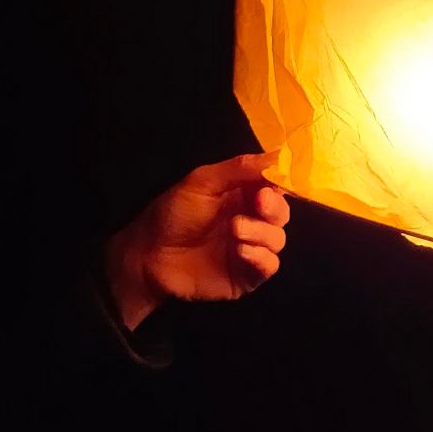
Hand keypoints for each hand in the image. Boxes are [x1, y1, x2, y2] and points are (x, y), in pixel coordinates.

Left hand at [105, 153, 290, 327]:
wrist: (150, 255)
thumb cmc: (173, 214)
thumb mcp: (203, 182)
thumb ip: (239, 168)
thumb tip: (277, 156)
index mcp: (242, 194)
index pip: (275, 186)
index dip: (279, 184)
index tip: (271, 183)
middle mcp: (251, 220)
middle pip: (281, 213)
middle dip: (273, 208)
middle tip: (258, 203)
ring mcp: (251, 248)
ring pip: (278, 239)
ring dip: (261, 232)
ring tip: (235, 230)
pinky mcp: (247, 275)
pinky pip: (270, 266)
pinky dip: (261, 257)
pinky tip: (241, 251)